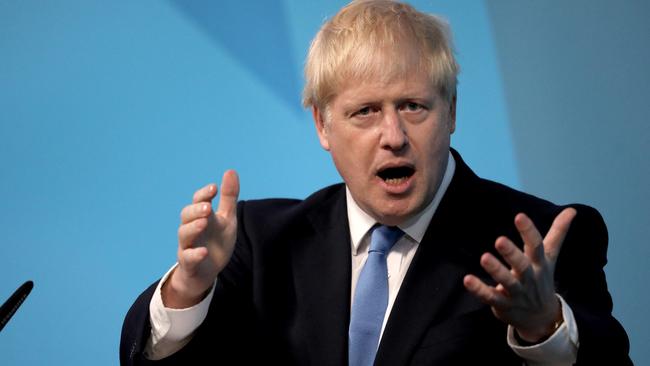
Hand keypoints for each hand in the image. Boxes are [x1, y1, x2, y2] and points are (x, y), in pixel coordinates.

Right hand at [162, 170, 239, 308]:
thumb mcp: (226, 219)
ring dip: (193, 228)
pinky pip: (187, 258)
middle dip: (196, 210)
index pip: (198, 201)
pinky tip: (204, 251)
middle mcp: (192, 229)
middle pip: (186, 215)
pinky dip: (194, 254)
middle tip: (208, 207)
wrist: (209, 271)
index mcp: (201, 216)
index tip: (214, 188)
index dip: (204, 194)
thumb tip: (231, 170)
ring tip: (204, 222)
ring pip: (184, 234)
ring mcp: (188, 246)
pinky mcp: (189, 263)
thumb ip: (228, 197)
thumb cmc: (217, 241)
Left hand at [463, 207, 576, 341]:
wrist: (542, 318)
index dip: (529, 231)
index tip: (519, 216)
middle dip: (512, 254)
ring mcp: (517, 293)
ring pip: (507, 282)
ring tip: (484, 257)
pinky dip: (479, 290)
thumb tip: (572, 209)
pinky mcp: (503, 304)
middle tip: (499, 240)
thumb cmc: (542, 280)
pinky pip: (490, 297)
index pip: (536, 246)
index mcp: (539, 264)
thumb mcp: (550, 257)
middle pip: (522, 265)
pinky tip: (467, 279)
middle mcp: (529, 278)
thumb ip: (557, 233)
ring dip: (496, 270)